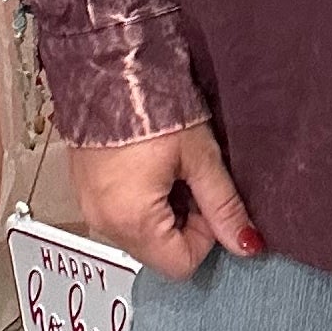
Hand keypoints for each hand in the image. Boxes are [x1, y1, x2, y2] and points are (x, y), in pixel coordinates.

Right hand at [67, 120, 262, 281]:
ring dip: (163, 212)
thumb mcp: (201, 157)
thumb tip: (247, 244)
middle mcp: (104, 223)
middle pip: (158, 252)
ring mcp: (90, 208)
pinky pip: (121, 215)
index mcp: (132, 220)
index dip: (205, 236)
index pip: (181, 264)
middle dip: (184, 224)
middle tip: (191, 178)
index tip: (209, 198)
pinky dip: (142, 201)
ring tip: (170, 167)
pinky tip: (150, 165)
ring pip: (141, 235)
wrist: (107, 67)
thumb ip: (224, 206)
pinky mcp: (84, 192)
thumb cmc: (155, 105)